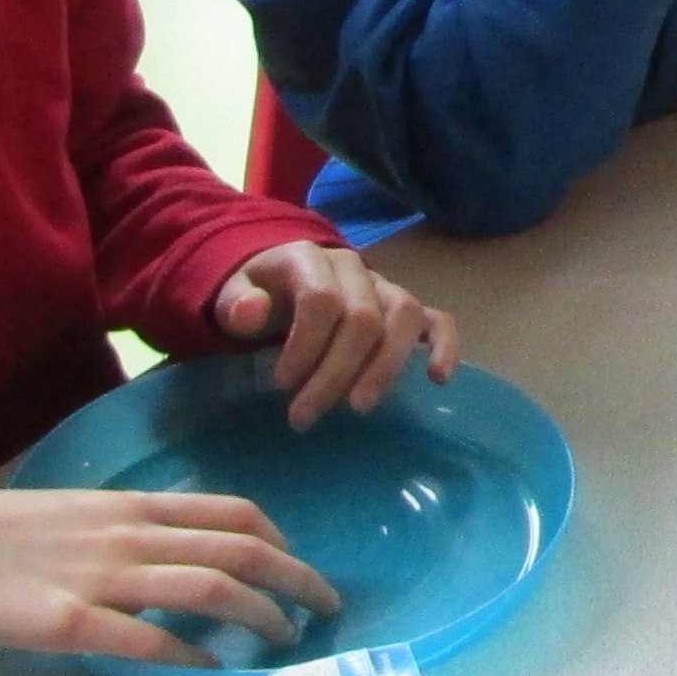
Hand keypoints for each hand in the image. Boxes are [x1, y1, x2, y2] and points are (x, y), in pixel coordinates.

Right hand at [0, 484, 338, 665]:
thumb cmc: (11, 533)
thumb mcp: (86, 512)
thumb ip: (139, 528)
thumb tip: (189, 547)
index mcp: (134, 508)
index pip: (231, 514)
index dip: (280, 540)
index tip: (301, 565)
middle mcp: (130, 537)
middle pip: (236, 551)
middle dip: (293, 579)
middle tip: (325, 605)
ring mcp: (103, 578)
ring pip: (205, 589)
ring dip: (257, 614)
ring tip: (286, 637)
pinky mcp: (72, 622)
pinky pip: (145, 639)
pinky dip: (189, 652)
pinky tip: (216, 668)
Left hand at [212, 239, 458, 426]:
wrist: (282, 277)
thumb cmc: (259, 293)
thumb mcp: (232, 294)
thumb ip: (236, 303)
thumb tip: (251, 312)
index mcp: (310, 259)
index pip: (322, 299)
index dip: (304, 346)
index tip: (280, 385)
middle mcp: (356, 269)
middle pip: (363, 317)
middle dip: (335, 373)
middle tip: (305, 416)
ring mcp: (385, 287)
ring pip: (405, 317)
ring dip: (386, 367)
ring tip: (360, 407)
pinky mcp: (406, 309)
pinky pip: (438, 320)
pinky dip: (444, 347)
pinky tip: (437, 379)